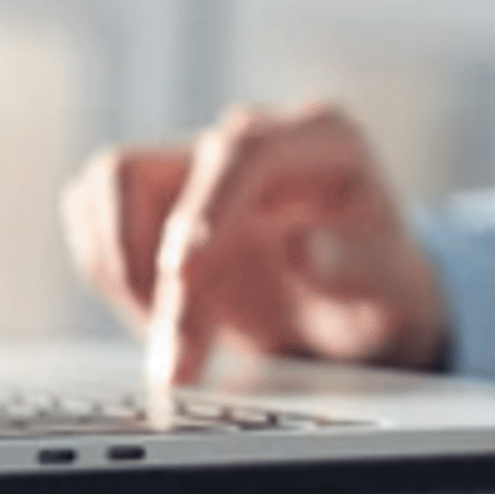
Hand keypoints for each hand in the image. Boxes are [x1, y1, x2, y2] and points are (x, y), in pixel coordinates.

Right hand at [61, 104, 449, 385]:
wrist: (361, 310)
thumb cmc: (385, 292)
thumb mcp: (397, 293)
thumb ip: (361, 270)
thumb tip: (306, 249)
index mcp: (322, 139)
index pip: (244, 148)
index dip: (206, 205)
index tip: (187, 271)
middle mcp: (253, 140)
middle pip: (155, 169)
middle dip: (150, 268)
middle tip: (178, 353)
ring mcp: (201, 166)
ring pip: (110, 185)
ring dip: (119, 271)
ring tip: (171, 343)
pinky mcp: (162, 200)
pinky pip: (97, 218)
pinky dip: (110, 276)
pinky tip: (162, 325)